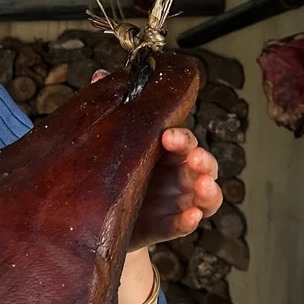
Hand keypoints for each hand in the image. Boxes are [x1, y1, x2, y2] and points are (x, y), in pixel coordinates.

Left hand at [91, 69, 222, 250]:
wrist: (96, 214)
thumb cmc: (112, 172)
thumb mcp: (112, 143)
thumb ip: (114, 112)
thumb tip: (100, 76)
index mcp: (165, 151)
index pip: (183, 139)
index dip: (181, 136)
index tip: (168, 134)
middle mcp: (177, 174)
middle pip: (201, 164)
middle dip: (202, 160)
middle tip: (194, 158)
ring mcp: (175, 201)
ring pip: (203, 196)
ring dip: (207, 190)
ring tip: (202, 186)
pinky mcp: (165, 227)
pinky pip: (181, 225)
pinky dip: (188, 221)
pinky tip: (189, 217)